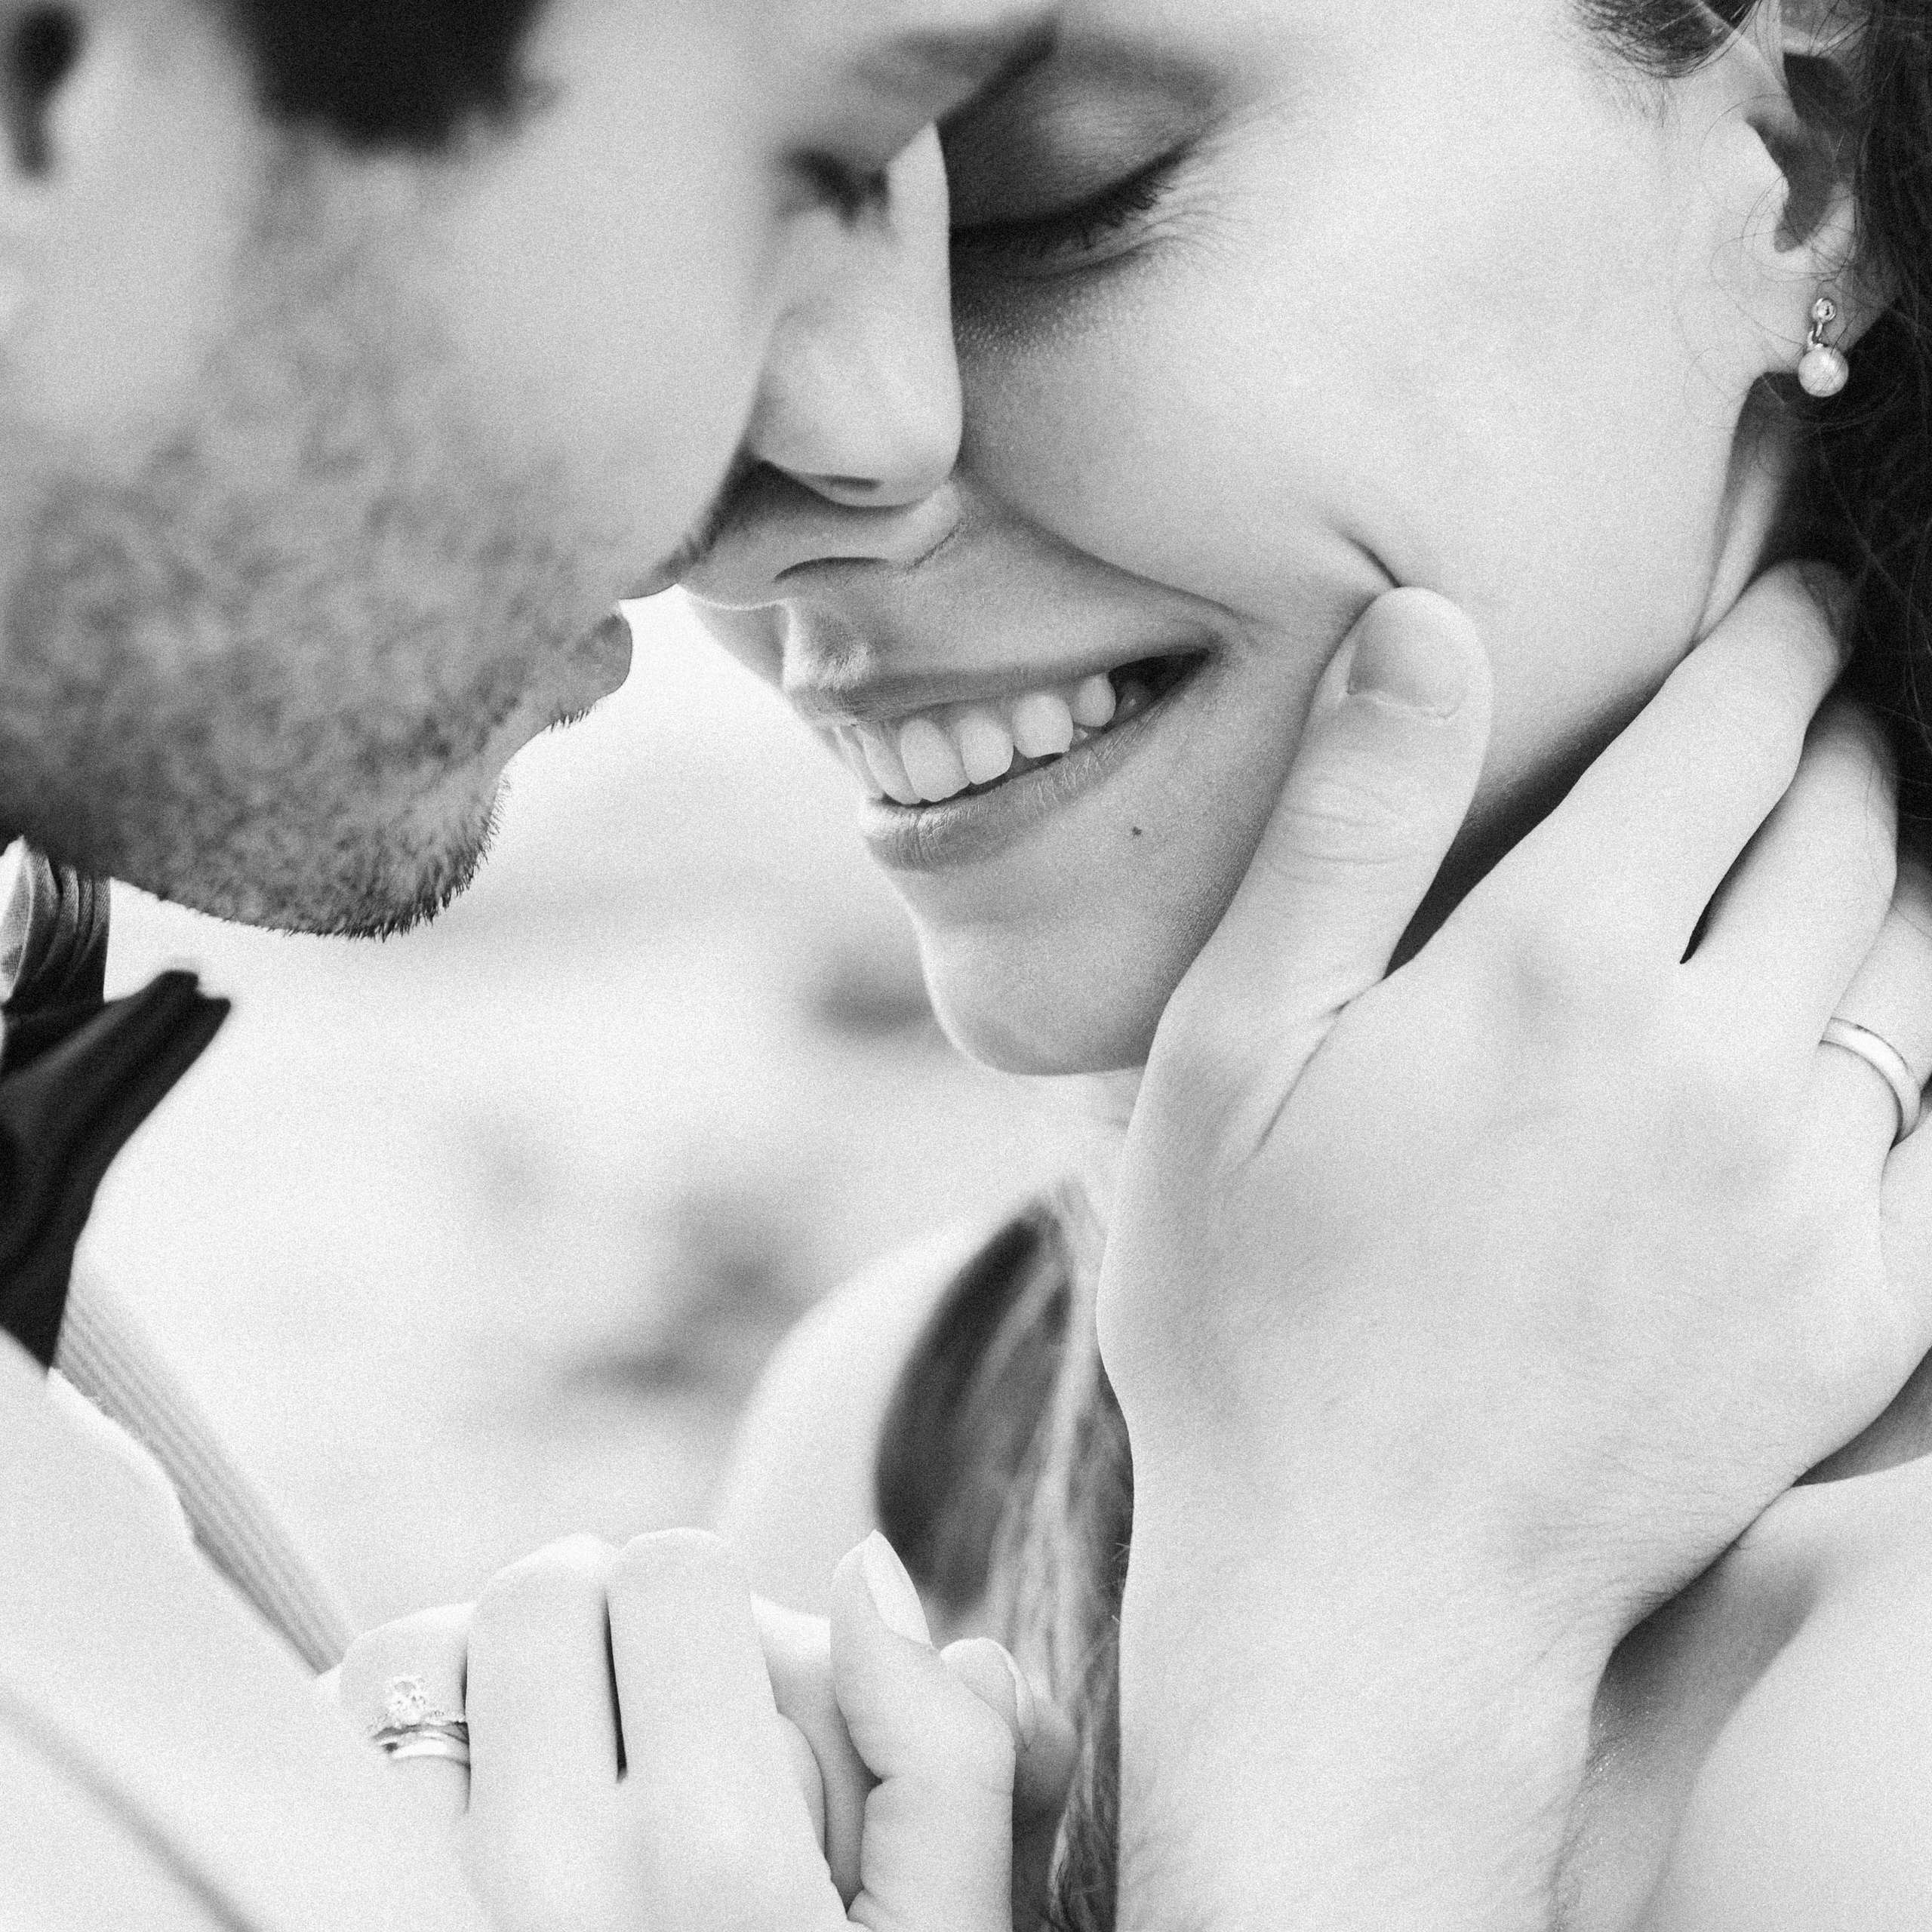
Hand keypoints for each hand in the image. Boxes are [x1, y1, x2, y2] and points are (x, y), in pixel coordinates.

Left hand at [331, 1530, 1074, 1931]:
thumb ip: (940, 1753)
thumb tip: (862, 1564)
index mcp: (717, 1863)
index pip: (675, 1568)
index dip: (715, 1615)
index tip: (730, 1699)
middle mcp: (549, 1886)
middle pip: (541, 1591)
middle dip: (601, 1624)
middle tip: (641, 1717)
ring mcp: (416, 1915)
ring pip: (410, 1657)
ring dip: (477, 1676)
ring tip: (543, 1755)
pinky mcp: (335, 1926)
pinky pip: (313, 1763)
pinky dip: (374, 1750)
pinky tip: (453, 1809)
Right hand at [1097, 569, 1931, 1925]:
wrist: (1366, 1583)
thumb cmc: (1256, 1311)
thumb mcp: (1229, 1051)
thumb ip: (1346, 824)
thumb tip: (1425, 621)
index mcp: (1555, 968)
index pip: (1728, 738)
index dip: (1776, 645)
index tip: (1799, 601)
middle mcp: (1716, 1060)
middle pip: (1850, 833)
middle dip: (1844, 746)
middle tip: (1821, 715)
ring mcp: (1811, 1197)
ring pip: (1923, 968)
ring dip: (1900, 880)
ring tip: (1857, 847)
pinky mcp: (1864, 1319)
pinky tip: (1878, 1034)